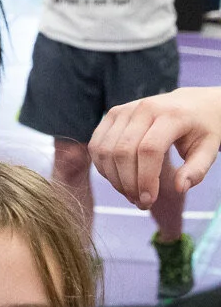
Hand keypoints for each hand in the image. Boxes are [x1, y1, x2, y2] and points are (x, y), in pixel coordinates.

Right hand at [90, 87, 220, 207]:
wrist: (192, 104)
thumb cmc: (203, 130)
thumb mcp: (209, 149)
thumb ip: (197, 170)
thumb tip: (179, 188)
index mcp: (172, 115)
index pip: (149, 150)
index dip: (145, 179)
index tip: (149, 201)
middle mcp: (144, 108)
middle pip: (123, 151)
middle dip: (128, 183)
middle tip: (140, 202)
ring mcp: (124, 110)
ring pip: (105, 150)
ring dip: (114, 178)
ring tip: (131, 193)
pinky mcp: (112, 114)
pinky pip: (97, 146)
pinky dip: (103, 167)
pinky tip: (120, 179)